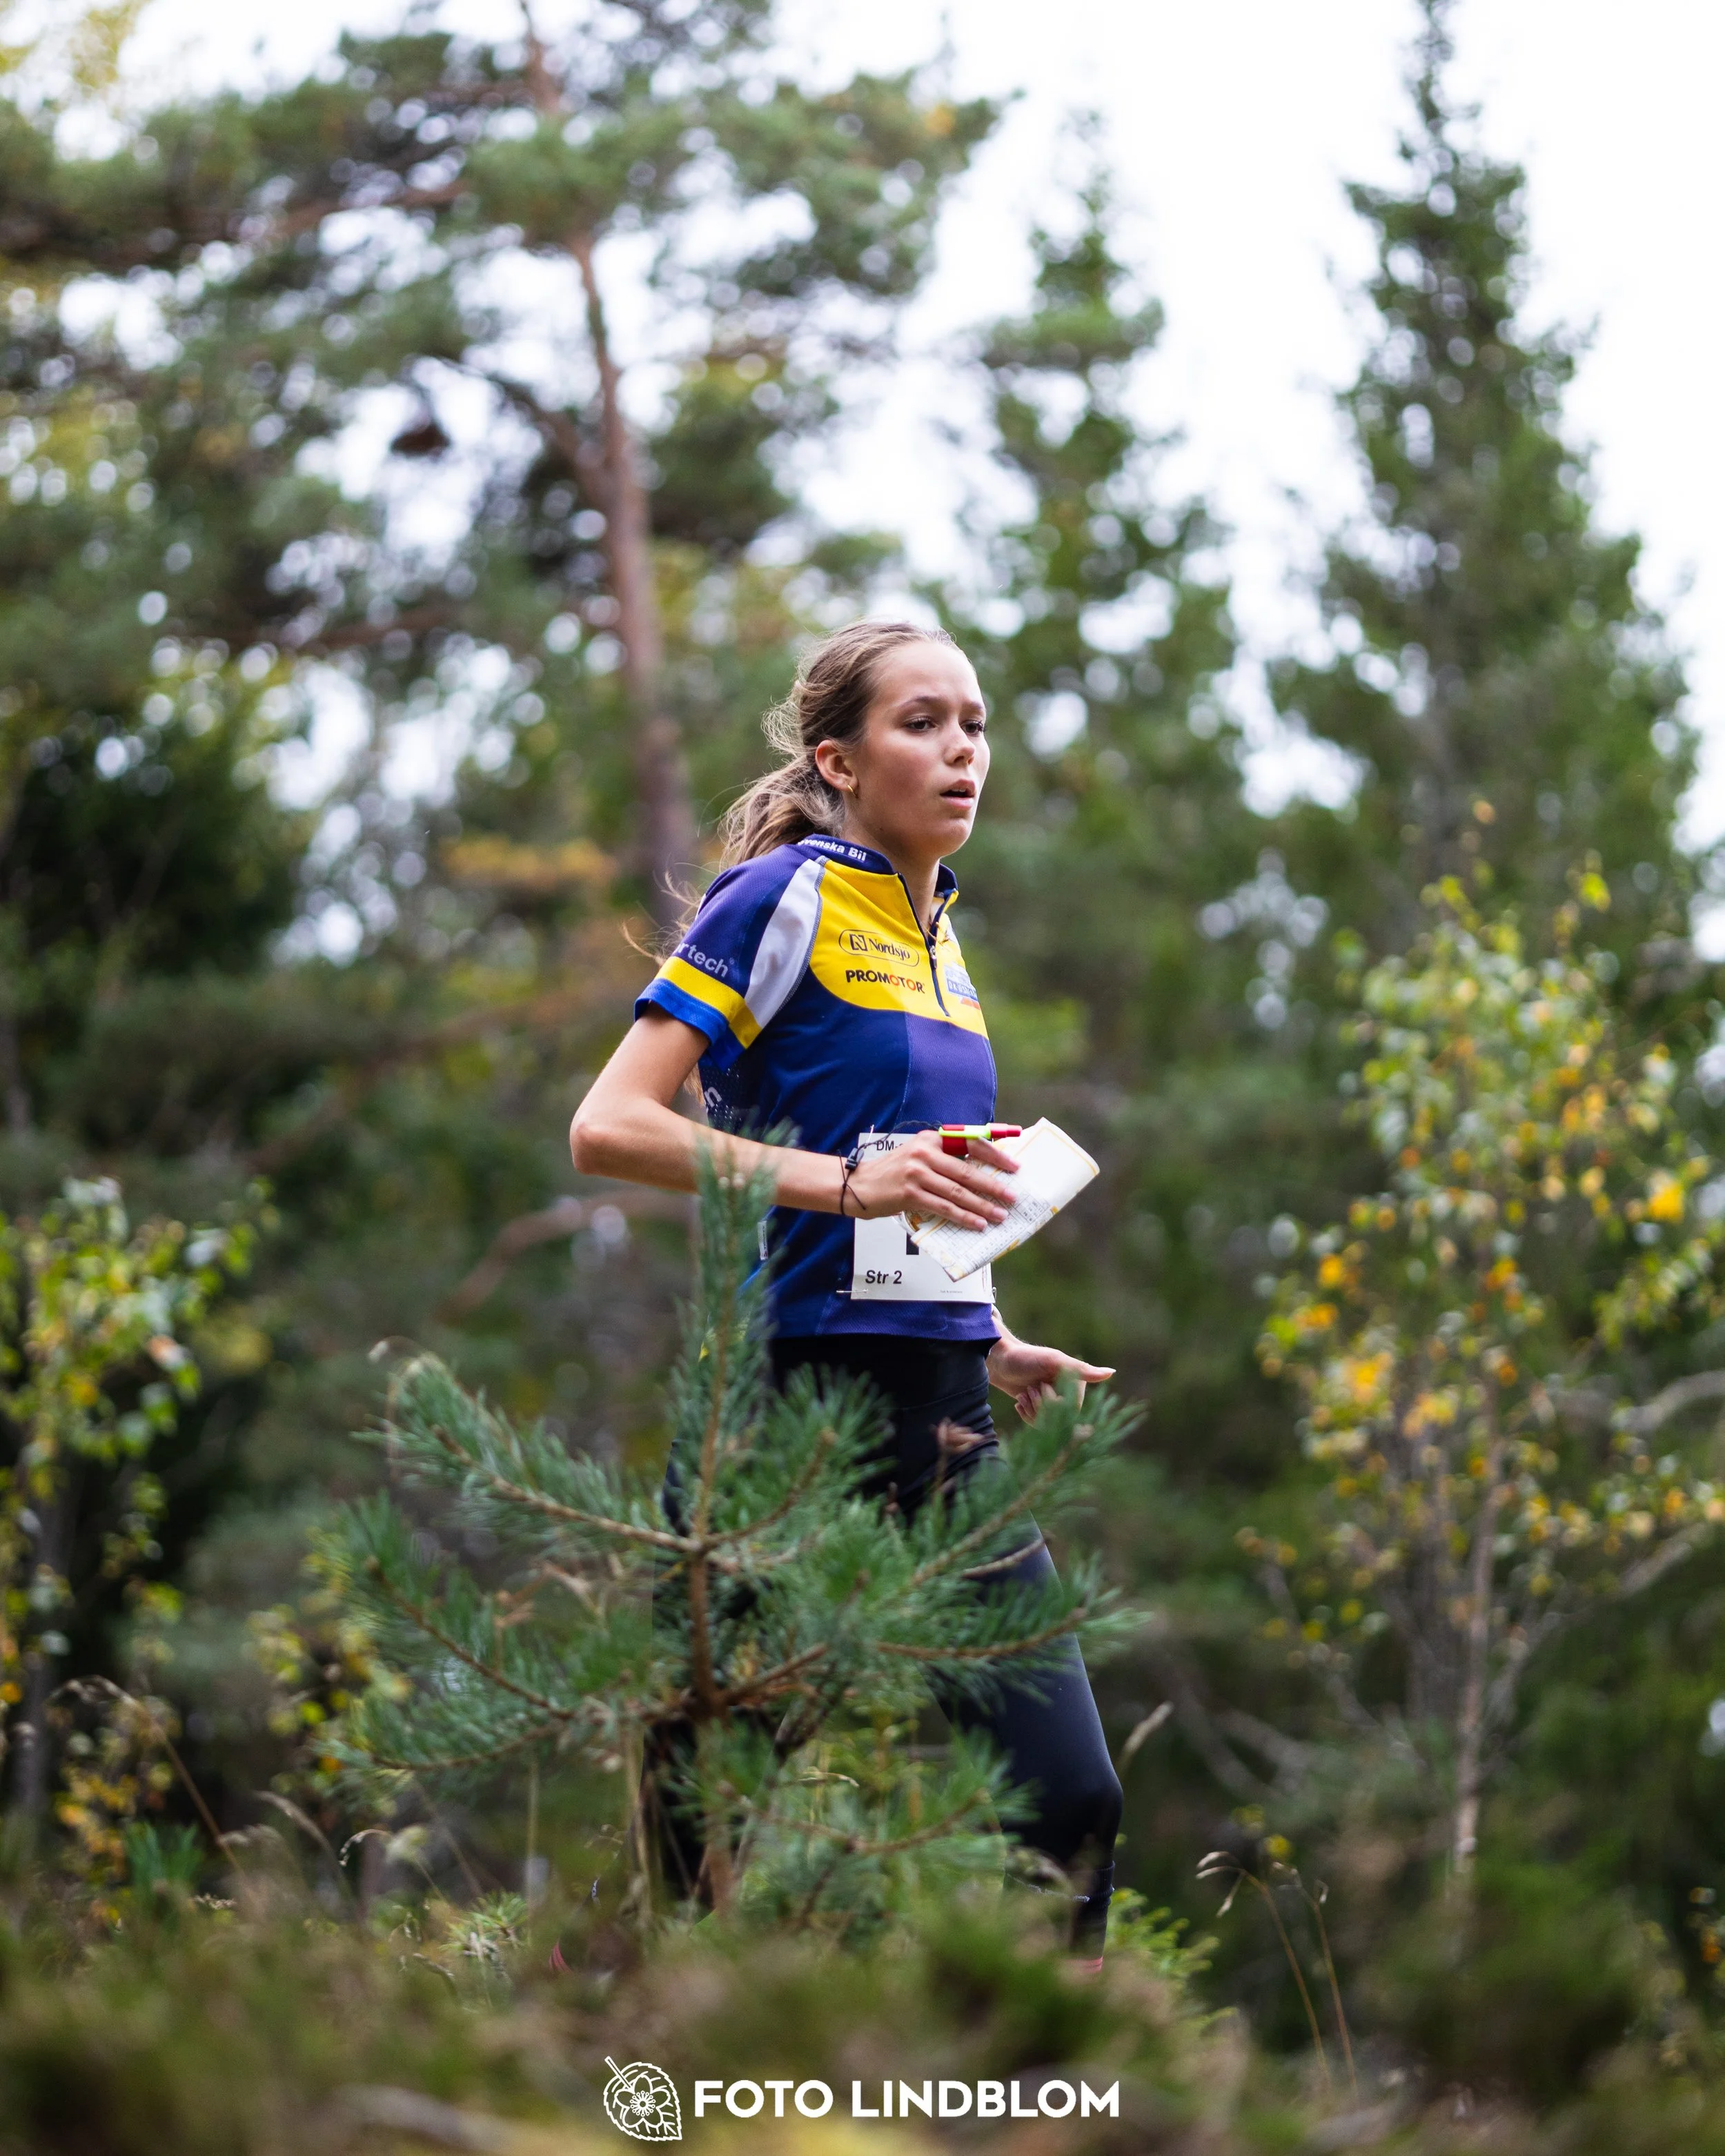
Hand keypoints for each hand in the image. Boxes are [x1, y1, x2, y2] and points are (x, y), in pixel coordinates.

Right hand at [844, 1131, 1017, 1230]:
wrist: (859, 1185)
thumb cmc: (894, 1173)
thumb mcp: (919, 1156)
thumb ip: (945, 1159)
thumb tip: (982, 1171)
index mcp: (932, 1140)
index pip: (970, 1143)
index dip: (994, 1156)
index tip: (1014, 1167)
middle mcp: (924, 1153)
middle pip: (967, 1171)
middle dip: (993, 1186)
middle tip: (1012, 1197)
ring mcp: (916, 1174)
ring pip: (957, 1192)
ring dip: (981, 1206)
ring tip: (999, 1215)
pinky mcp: (910, 1194)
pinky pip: (943, 1207)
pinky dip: (963, 1217)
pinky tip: (976, 1224)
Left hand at [986, 1334, 1114, 1423]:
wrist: (999, 1361)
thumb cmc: (1025, 1357)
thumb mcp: (1052, 1361)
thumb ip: (1080, 1369)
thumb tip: (1111, 1372)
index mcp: (1075, 1381)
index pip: (1071, 1408)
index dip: (1053, 1402)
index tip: (1039, 1386)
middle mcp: (1066, 1392)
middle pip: (1059, 1418)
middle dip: (1041, 1406)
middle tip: (1029, 1389)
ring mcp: (1051, 1401)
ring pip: (1047, 1424)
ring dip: (1032, 1410)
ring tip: (1023, 1394)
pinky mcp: (1038, 1408)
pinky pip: (1037, 1425)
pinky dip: (1026, 1415)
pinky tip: (1019, 1402)